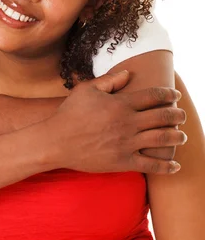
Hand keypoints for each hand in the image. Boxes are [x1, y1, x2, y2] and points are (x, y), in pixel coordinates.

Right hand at [45, 70, 185, 173]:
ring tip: (182, 136)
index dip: (168, 93)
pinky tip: (176, 165)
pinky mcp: (123, 162)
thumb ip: (110, 80)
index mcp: (121, 104)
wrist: (56, 141)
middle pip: (162, 116)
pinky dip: (166, 166)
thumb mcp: (87, 89)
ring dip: (176, 136)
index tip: (176, 95)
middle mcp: (127, 123)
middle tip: (182, 115)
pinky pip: (150, 165)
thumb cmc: (70, 113)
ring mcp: (127, 143)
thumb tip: (129, 73)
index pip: (153, 96)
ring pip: (161, 139)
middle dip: (177, 115)